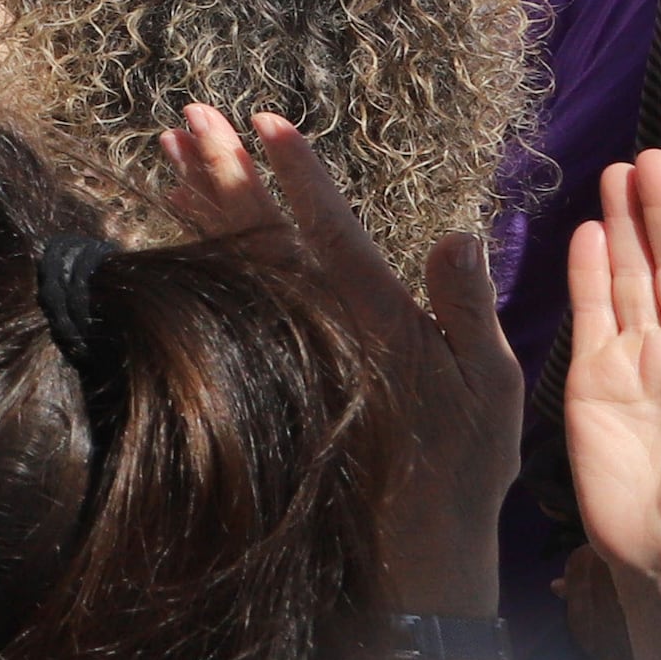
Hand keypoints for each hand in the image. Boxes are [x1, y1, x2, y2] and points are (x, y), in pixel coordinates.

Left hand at [162, 105, 520, 609]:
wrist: (412, 546)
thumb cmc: (463, 462)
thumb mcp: (492, 385)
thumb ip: (469, 307)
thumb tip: (460, 232)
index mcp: (373, 317)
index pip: (326, 232)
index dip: (296, 176)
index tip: (265, 122)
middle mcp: (318, 324)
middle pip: (260, 233)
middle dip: (225, 169)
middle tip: (190, 113)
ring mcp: (287, 343)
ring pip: (231, 257)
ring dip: (199, 198)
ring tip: (169, 144)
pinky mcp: (267, 361)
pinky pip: (222, 290)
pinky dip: (197, 246)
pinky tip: (175, 210)